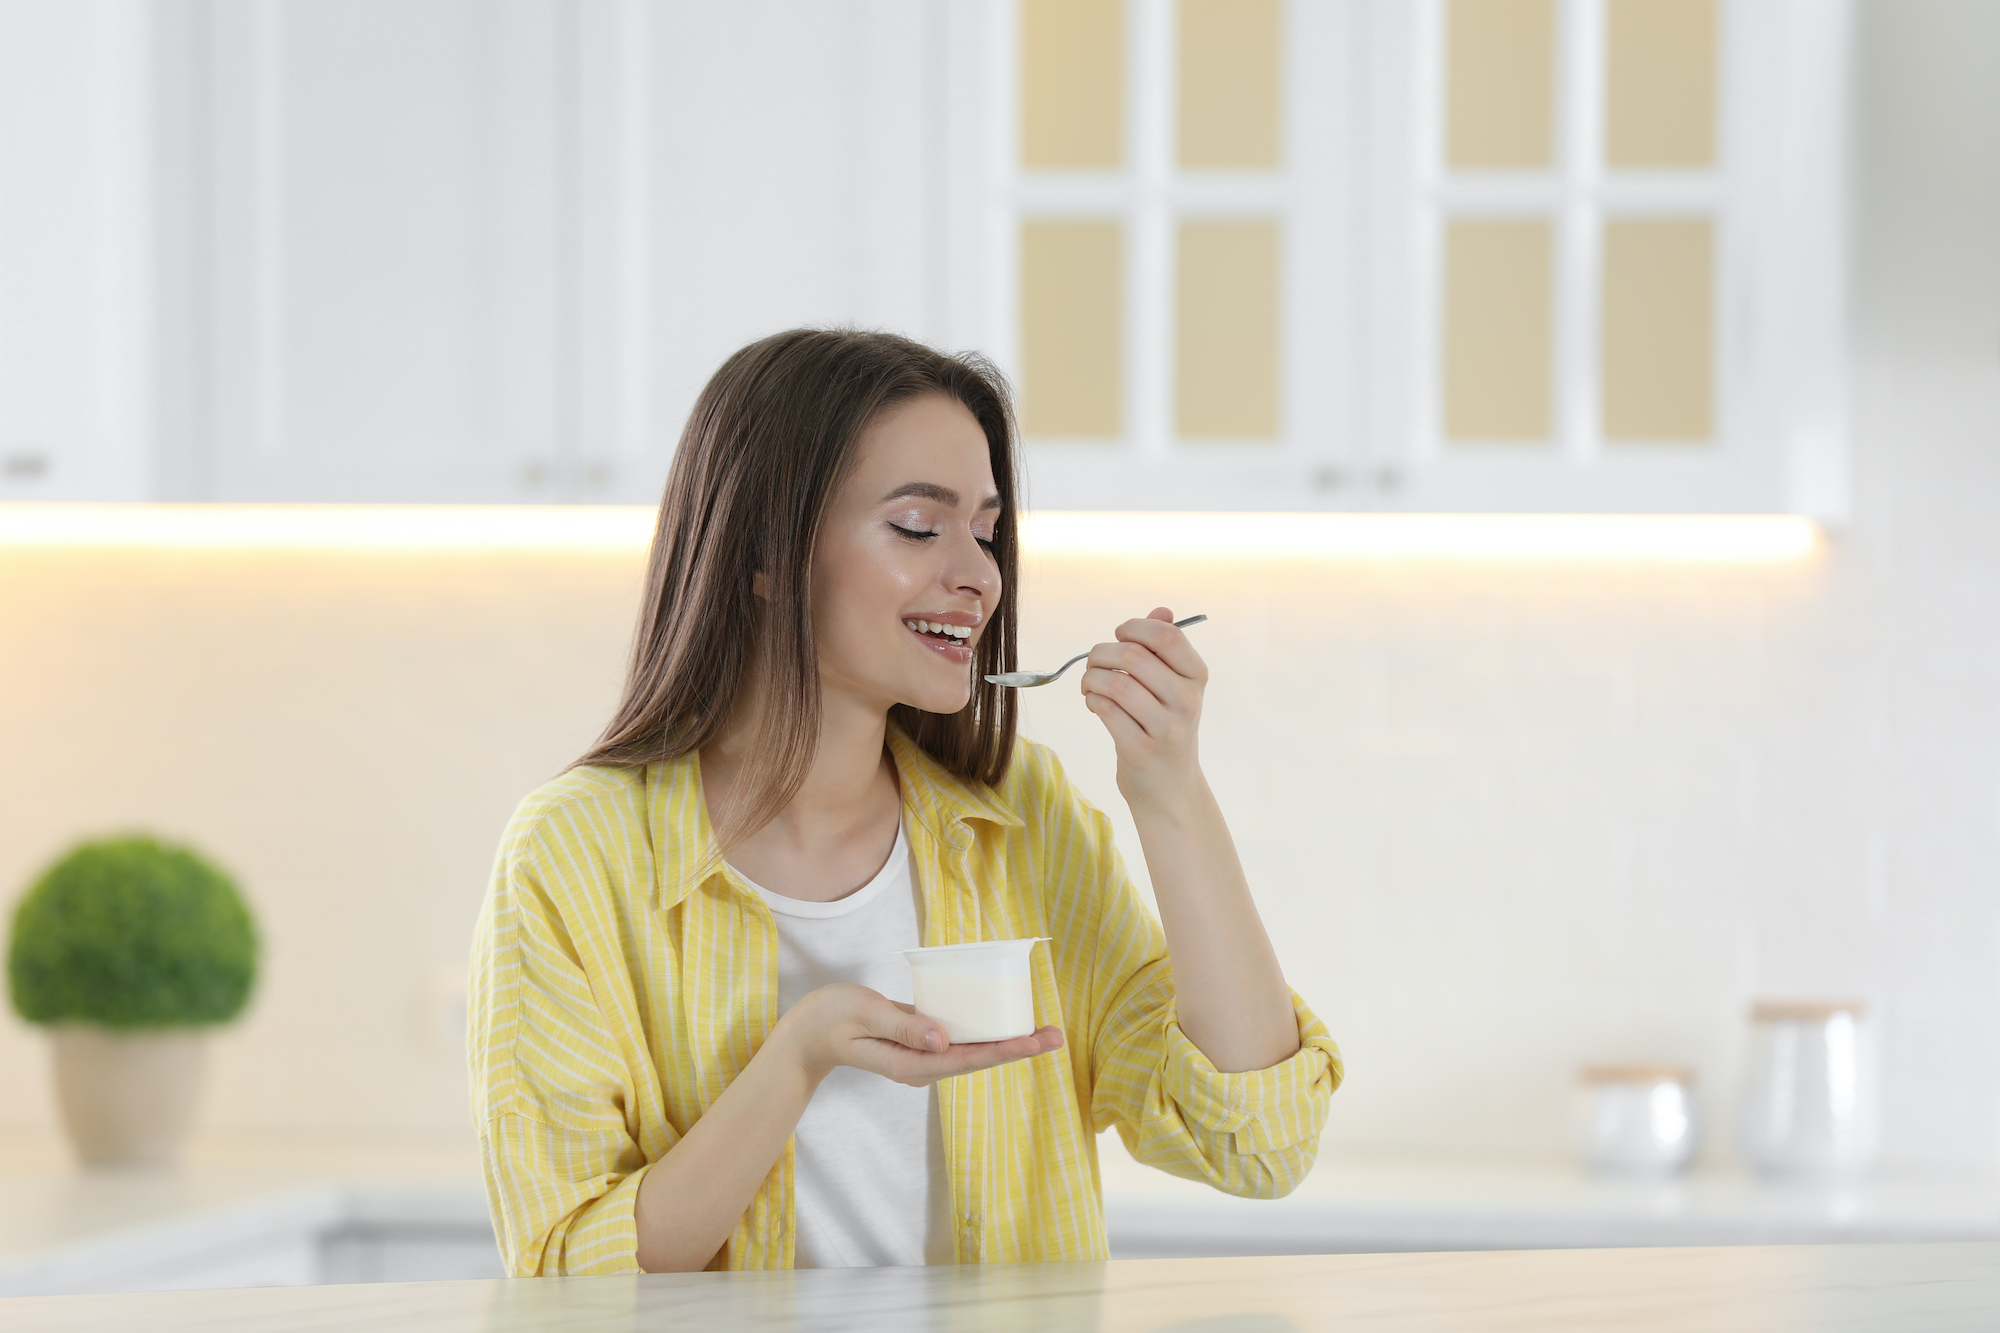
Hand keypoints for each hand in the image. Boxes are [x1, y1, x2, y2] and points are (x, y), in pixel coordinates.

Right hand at [772, 983, 1062, 1087]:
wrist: (806, 1033)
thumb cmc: (831, 1019)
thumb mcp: (864, 1016)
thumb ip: (903, 1027)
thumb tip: (944, 1041)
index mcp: (911, 1064)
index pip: (968, 1060)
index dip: (1005, 1050)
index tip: (1035, 1043)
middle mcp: (923, 1066)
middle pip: (980, 1059)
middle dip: (1019, 1048)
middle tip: (1057, 1035)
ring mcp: (922, 1057)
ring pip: (973, 1052)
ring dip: (1008, 1041)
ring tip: (1043, 1031)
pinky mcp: (921, 1043)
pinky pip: (959, 1040)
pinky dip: (985, 1032)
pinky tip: (1003, 1020)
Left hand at [1080, 606, 1207, 804]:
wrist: (1170, 788)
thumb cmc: (1165, 726)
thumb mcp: (1174, 686)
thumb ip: (1165, 647)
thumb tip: (1161, 609)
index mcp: (1196, 677)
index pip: (1166, 636)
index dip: (1134, 628)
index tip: (1119, 635)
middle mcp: (1187, 701)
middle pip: (1134, 657)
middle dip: (1102, 654)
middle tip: (1094, 663)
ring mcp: (1166, 729)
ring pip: (1116, 684)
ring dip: (1092, 678)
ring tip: (1090, 684)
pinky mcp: (1141, 751)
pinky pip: (1105, 711)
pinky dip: (1092, 701)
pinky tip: (1095, 704)